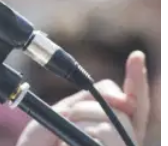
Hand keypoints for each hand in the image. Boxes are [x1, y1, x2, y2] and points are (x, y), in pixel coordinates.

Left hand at [16, 51, 149, 145]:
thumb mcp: (56, 120)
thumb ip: (82, 104)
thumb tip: (120, 97)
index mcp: (111, 132)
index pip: (133, 104)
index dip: (137, 79)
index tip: (135, 56)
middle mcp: (123, 142)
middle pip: (124, 111)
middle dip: (89, 107)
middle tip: (69, 118)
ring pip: (116, 126)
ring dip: (83, 123)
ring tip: (63, 141)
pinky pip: (106, 139)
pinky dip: (81, 137)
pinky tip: (66, 144)